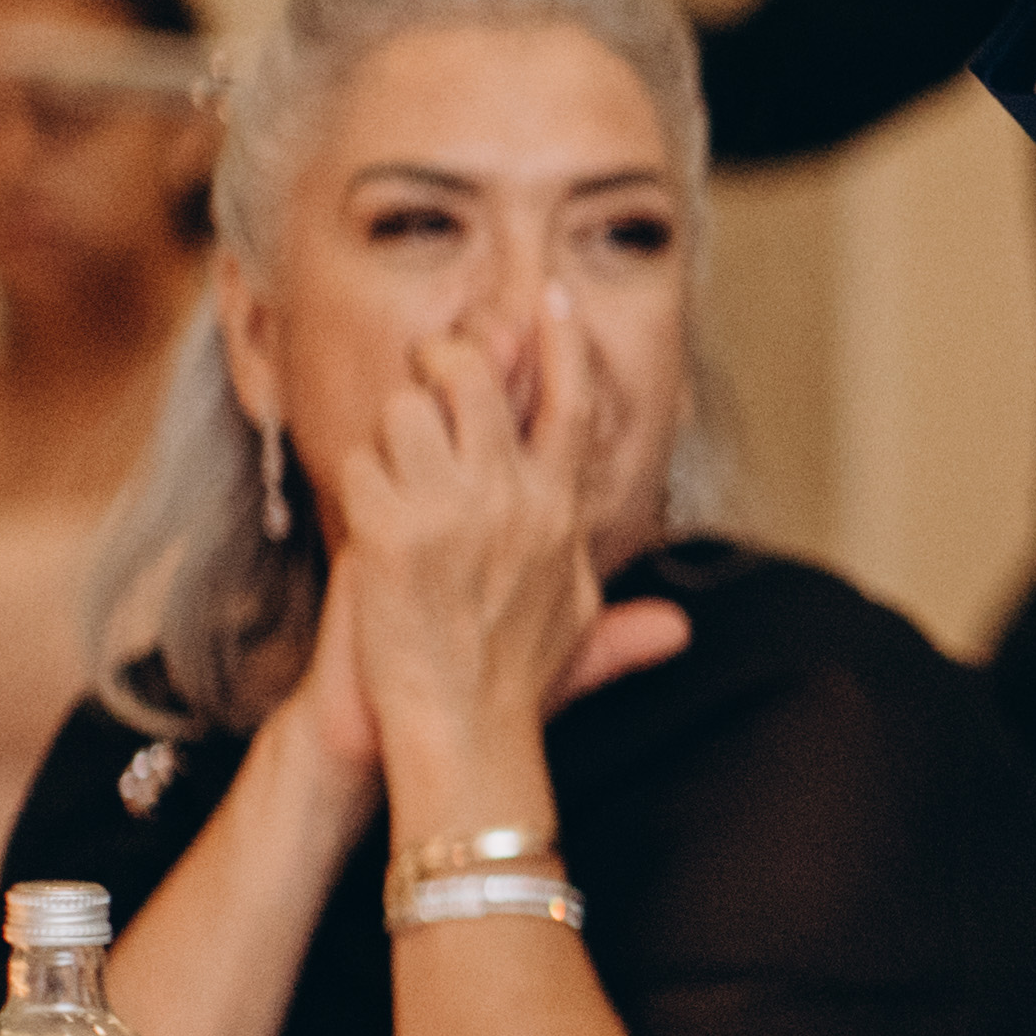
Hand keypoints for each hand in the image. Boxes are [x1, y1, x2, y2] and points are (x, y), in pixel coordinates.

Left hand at [317, 299, 692, 808]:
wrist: (462, 736)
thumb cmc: (514, 686)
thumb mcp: (576, 630)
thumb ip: (619, 612)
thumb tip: (677, 626)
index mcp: (562, 512)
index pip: (571, 402)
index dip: (560, 342)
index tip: (549, 300)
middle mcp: (516, 499)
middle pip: (478, 376)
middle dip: (449, 364)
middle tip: (432, 377)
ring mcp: (454, 510)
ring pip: (408, 407)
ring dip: (394, 433)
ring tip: (397, 476)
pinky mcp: (393, 533)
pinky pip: (362, 461)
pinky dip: (358, 483)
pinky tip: (369, 523)